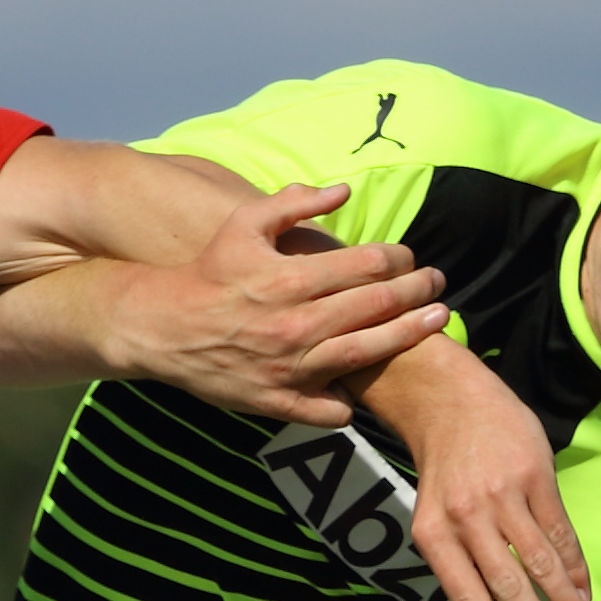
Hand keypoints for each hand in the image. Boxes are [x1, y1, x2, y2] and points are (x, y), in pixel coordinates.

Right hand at [122, 184, 450, 424]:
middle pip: (379, 306)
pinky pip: (335, 409)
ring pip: (370, 353)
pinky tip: (364, 381)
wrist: (163, 328)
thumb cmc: (209, 272)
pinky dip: (353, 398)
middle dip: (419, 292)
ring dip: (410, 335)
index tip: (411, 258)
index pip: (369, 265)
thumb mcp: (243, 224)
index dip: (400, 259)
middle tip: (437, 285)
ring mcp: (292, 368)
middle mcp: (297, 325)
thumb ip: (293, 202)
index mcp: (291, 280)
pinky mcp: (282, 402)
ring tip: (435, 322)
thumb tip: (344, 190)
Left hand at [380, 337, 598, 600]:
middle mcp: (466, 517)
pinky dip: (575, 568)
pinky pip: (560, 532)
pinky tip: (585, 594)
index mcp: (433, 534)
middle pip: (508, 586)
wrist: (454, 401)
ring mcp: (503, 495)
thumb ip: (460, 560)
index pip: (467, 598)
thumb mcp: (435, 515)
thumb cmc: (446, 471)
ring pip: (540, 563)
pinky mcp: (535, 476)